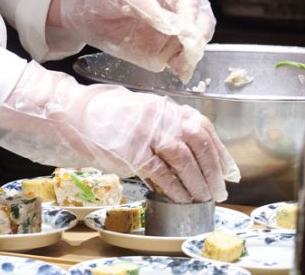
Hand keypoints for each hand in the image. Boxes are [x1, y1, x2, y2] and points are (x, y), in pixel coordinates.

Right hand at [0, 62, 239, 202]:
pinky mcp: (132, 151)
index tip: (228, 171)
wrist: (76, 113)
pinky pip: (162, 173)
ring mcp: (145, 133)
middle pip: (197, 141)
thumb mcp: (142, 110)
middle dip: (212, 170)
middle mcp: (159, 115)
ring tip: (202, 198)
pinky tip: (181, 198)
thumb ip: (166, 124)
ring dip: (197, 183)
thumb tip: (194, 151)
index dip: (219, 151)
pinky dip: (176, 188)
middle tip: (217, 190)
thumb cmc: (108, 114)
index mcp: (163, 105)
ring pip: (184, 159)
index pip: (202, 126)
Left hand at [50, 0, 214, 82]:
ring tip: (181, 66)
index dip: (193, 20)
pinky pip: (181, 61)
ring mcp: (172, 32)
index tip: (187, 36)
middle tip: (187, 53)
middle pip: (202, 25)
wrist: (83, 7)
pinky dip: (184, 68)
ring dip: (194, 56)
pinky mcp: (163, 51)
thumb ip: (149, 9)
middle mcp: (178, 10)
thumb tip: (174, 26)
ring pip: (196, 45)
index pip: (193, 3)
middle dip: (198, 40)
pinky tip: (179, 72)